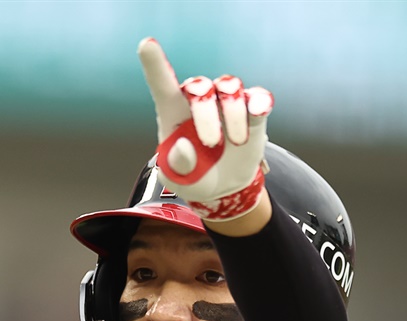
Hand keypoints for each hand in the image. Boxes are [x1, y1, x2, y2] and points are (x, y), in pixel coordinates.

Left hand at [138, 37, 273, 221]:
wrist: (225, 188)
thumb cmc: (194, 177)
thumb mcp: (178, 180)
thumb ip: (176, 165)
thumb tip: (184, 144)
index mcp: (173, 112)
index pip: (162, 83)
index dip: (154, 64)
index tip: (146, 45)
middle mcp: (199, 101)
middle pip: (200, 87)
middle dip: (206, 114)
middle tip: (212, 144)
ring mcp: (227, 102)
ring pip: (230, 87)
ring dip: (234, 114)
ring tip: (237, 142)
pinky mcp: (252, 110)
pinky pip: (258, 96)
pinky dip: (260, 102)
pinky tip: (258, 112)